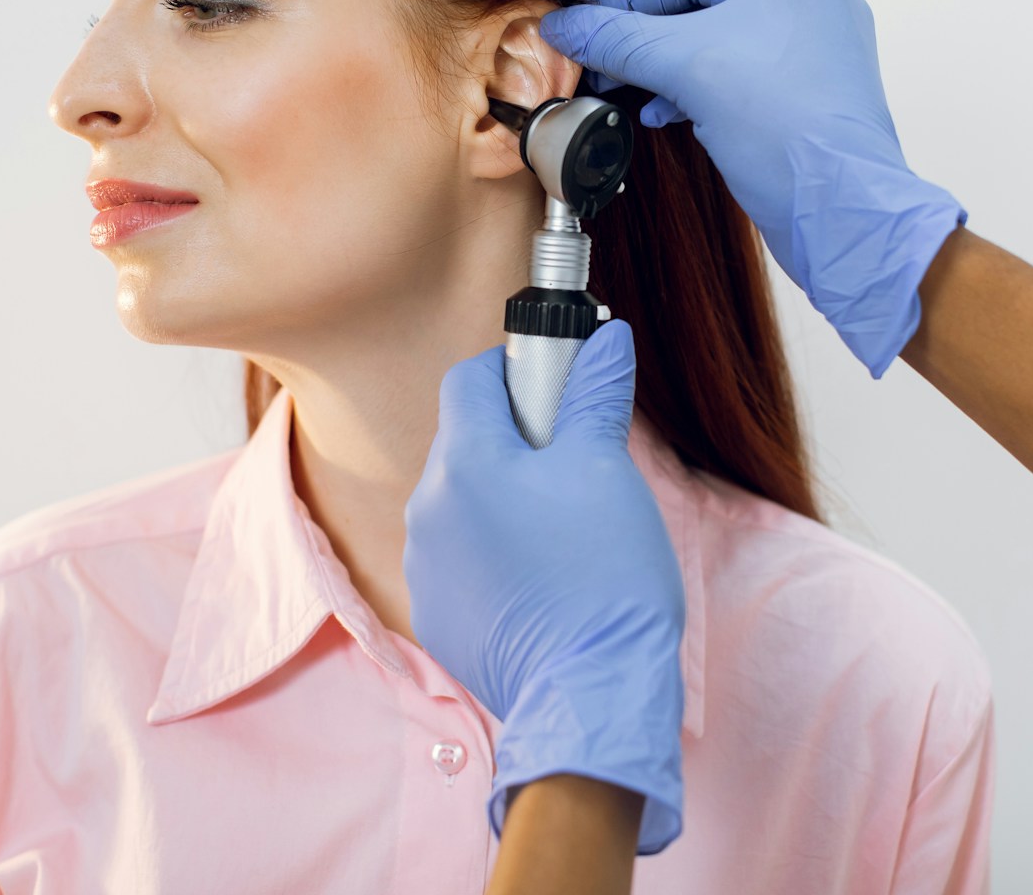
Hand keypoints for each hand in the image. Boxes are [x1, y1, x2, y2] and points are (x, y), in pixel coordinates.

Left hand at [404, 320, 685, 854]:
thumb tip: (603, 338)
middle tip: (573, 462)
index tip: (557, 388)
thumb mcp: (607, 469)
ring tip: (562, 530)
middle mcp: (426, 511)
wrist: (591, 695)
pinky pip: (459, 561)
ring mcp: (424, 569)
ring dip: (502, 499)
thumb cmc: (603, 576)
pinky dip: (493, 555)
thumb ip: (594, 394)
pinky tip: (542, 578)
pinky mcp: (435, 617)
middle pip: (464, 442)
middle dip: (514, 440)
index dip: (515, 371)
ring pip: (461, 503)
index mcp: (463, 464)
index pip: (469, 380)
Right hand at [540, 0, 966, 375]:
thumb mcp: (690, 68)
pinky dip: (679, 86)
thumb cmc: (792, 128)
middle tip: (577, 28)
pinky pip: (723, 75)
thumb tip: (564, 25)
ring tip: (600, 74)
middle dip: (629, 9)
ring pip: (706, 34)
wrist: (843, 212)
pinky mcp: (791, 100)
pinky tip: (649, 110)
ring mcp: (799, 53)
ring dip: (648, 52)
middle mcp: (799, 3)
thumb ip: (619, 38)